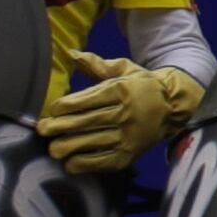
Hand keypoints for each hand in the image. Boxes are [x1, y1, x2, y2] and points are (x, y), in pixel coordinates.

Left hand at [40, 54, 200, 176]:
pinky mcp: (129, 155)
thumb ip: (96, 64)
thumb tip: (70, 53)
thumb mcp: (123, 69)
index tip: (52, 110)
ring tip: (53, 148)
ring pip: (92, 142)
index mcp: (121, 90)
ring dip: (68, 147)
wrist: (173, 106)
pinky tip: (70, 162)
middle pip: (86, 121)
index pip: (87, 99)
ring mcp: (129, 136)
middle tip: (43, 130)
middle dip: (59, 127)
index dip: (65, 106)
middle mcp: (126, 113)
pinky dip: (83, 163)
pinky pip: (102, 161)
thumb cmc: (140, 86)